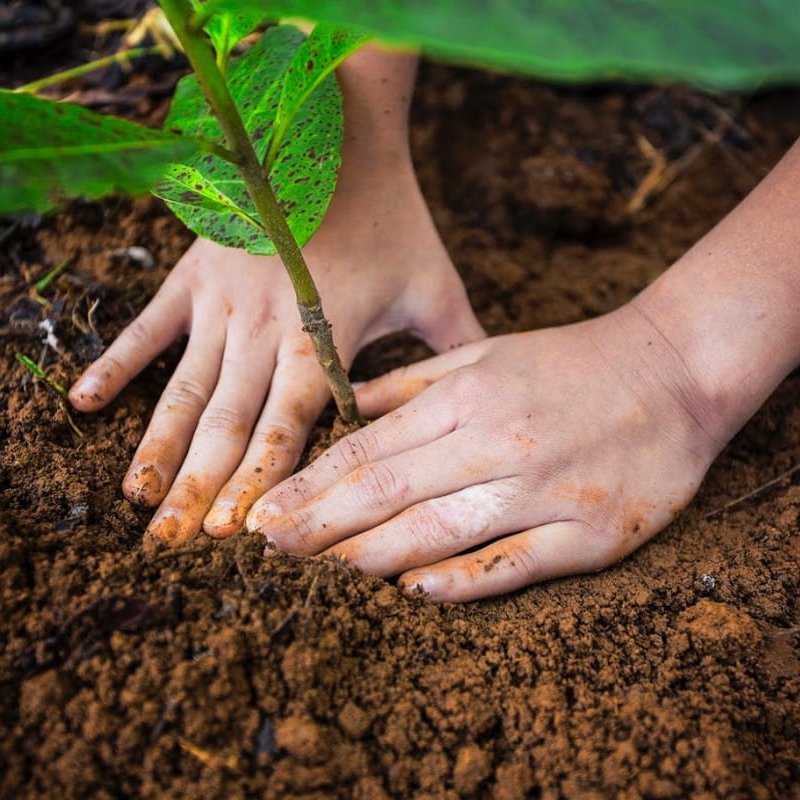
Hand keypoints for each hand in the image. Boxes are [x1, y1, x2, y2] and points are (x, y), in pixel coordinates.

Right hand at [69, 154, 483, 544]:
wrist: (336, 132)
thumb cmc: (391, 212)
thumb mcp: (435, 284)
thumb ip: (458, 348)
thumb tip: (486, 401)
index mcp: (323, 339)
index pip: (287, 429)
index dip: (261, 484)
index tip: (235, 536)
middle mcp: (265, 330)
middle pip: (228, 424)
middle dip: (199, 488)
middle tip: (170, 545)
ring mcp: (223, 302)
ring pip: (185, 390)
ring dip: (159, 448)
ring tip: (137, 500)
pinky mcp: (194, 274)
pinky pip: (148, 327)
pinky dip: (116, 365)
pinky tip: (86, 406)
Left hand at [246, 304, 729, 600]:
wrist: (675, 372)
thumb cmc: (570, 361)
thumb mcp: (487, 350)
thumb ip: (413, 381)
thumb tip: (346, 403)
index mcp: (469, 397)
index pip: (370, 449)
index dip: (311, 485)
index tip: (266, 513)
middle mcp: (499, 442)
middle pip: (389, 494)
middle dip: (319, 525)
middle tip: (267, 550)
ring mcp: (544, 491)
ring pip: (439, 532)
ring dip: (371, 557)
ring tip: (322, 574)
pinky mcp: (588, 534)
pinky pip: (512, 564)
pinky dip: (461, 582)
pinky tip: (415, 593)